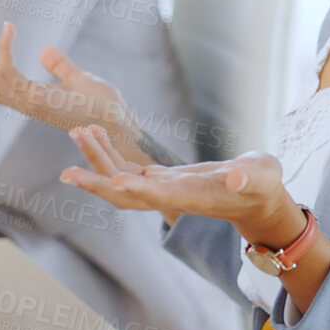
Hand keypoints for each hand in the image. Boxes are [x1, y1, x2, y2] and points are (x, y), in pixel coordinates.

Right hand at [0, 12, 141, 151]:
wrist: (120, 127)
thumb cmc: (104, 108)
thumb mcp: (79, 79)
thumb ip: (61, 67)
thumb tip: (45, 51)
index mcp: (27, 98)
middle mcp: (23, 102)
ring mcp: (28, 103)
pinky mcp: (38, 100)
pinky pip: (11, 74)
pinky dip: (6, 49)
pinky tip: (9, 27)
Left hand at [59, 125, 303, 244]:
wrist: (257, 198)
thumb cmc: (263, 185)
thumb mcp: (261, 177)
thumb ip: (249, 177)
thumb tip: (235, 177)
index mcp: (194, 195)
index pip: (161, 195)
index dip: (138, 189)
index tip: (115, 181)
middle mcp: (171, 195)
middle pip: (127, 195)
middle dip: (99, 183)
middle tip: (67, 172)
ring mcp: (163, 187)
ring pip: (121, 179)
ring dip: (97, 160)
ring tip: (77, 131)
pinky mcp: (161, 178)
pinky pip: (126, 168)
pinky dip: (108, 154)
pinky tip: (93, 133)